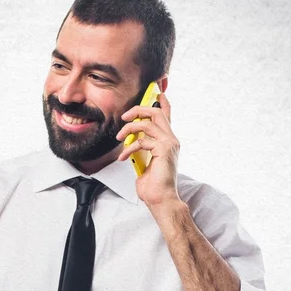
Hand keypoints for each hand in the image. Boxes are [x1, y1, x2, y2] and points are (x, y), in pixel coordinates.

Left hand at [116, 92, 180, 206]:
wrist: (161, 199)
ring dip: (129, 129)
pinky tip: (122, 157)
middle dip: (139, 109)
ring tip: (119, 138)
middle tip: (125, 116)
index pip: (166, 115)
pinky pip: (141, 141)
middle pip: (156, 112)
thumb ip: (142, 150)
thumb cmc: (153, 186)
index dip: (162, 100)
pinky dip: (129, 148)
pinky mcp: (163, 150)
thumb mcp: (145, 163)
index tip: (157, 90)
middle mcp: (171, 139)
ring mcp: (169, 144)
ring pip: (147, 123)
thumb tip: (132, 145)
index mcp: (168, 141)